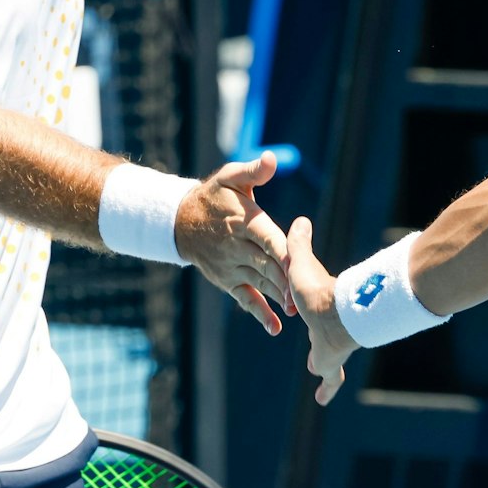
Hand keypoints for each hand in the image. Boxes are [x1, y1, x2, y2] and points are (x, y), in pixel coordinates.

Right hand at [176, 152, 295, 333]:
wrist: (180, 222)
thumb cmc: (214, 196)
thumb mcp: (229, 177)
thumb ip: (252, 171)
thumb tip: (271, 159)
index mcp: (244, 222)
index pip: (267, 239)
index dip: (283, 252)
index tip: (300, 264)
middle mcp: (237, 247)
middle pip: (266, 266)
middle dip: (286, 280)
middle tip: (307, 295)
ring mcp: (231, 267)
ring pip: (259, 284)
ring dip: (278, 298)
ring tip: (298, 311)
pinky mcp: (227, 281)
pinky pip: (245, 299)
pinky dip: (260, 314)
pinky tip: (275, 328)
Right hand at [285, 216, 356, 404]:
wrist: (339, 310)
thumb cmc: (319, 288)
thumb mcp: (300, 263)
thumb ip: (299, 244)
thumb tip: (300, 219)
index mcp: (320, 312)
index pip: (319, 315)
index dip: (318, 317)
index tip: (317, 316)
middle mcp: (329, 331)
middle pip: (327, 343)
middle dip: (324, 353)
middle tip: (318, 362)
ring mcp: (333, 349)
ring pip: (332, 366)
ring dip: (329, 375)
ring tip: (325, 390)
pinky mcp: (332, 362)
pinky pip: (331, 379)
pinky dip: (328, 388)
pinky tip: (323, 399)